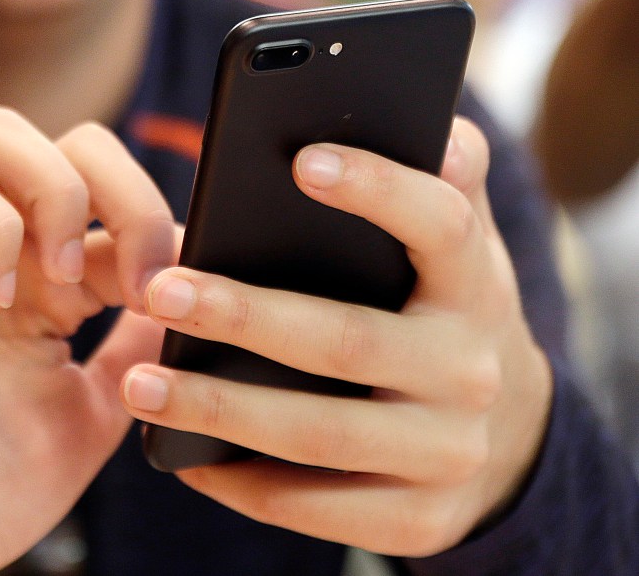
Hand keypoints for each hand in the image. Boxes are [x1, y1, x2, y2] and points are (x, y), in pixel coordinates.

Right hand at [0, 108, 175, 574]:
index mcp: (50, 288)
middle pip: (71, 142)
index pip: (115, 204)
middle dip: (127, 191)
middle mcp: (0, 257)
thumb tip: (188, 296)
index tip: (183, 289)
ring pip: (1, 134)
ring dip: (58, 196)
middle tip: (139, 277)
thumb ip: (134, 350)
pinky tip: (2, 298)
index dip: (159, 229)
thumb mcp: (93, 413)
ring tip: (66, 282)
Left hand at [121, 117, 552, 556]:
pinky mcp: (423, 521)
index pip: (441, 225)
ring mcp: (449, 454)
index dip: (378, 191)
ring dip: (222, 411)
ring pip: (322, 435)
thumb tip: (433, 126)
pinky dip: (247, 487)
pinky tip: (188, 459)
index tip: (299, 161)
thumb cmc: (446, 313)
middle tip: (161, 293)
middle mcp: (470, 371)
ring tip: (139, 386)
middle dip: (246, 317)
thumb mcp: (458, 251)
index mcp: (474, 285)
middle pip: (348, 340)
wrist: (506, 431)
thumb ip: (443, 186)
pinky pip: (321, 509)